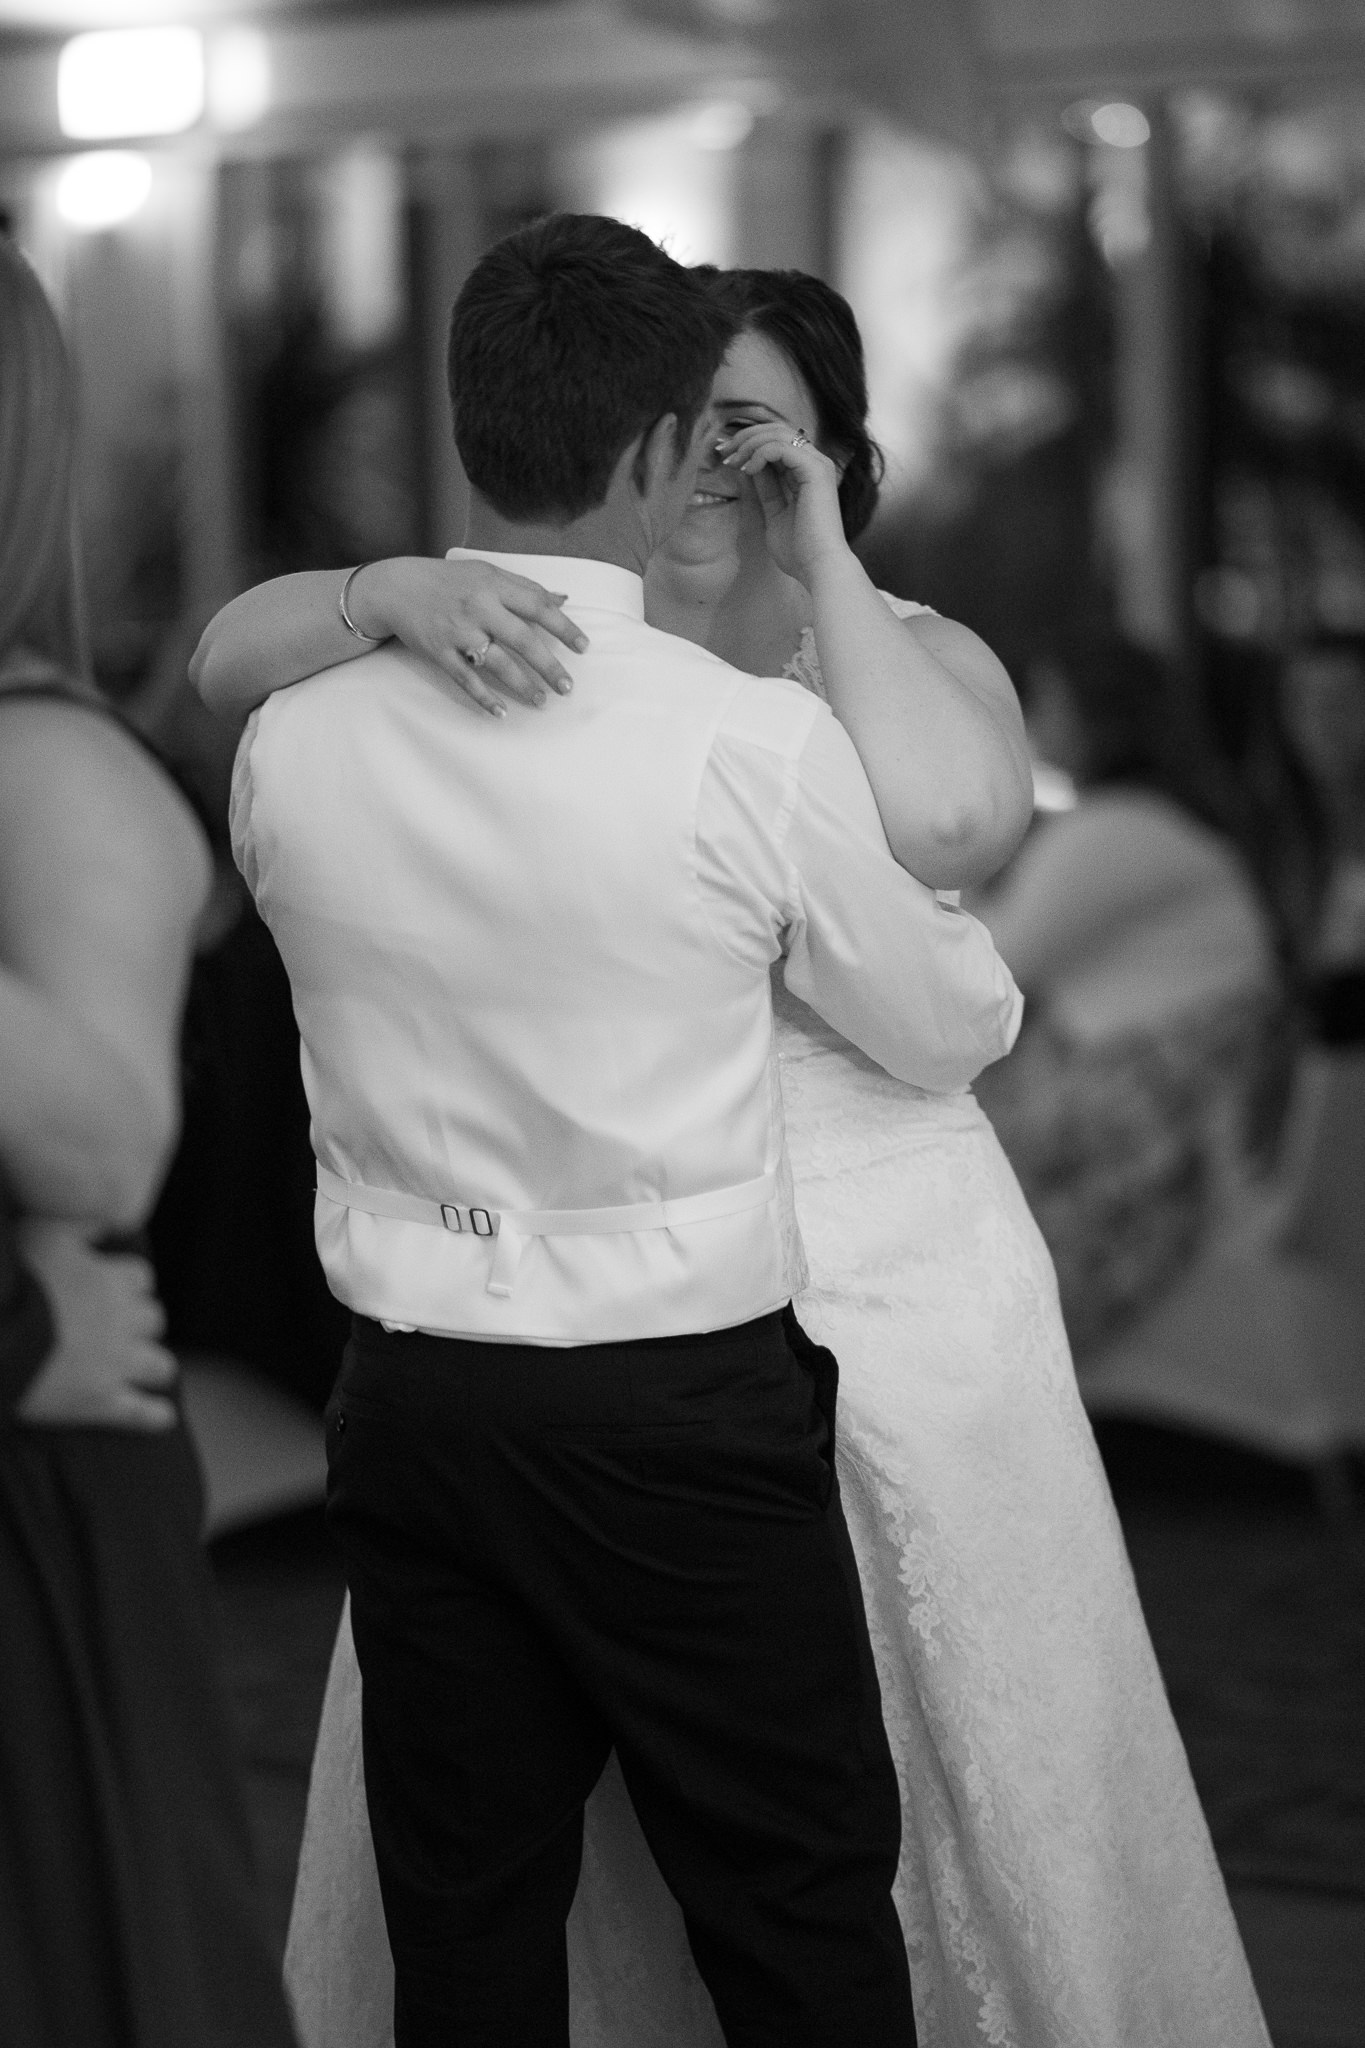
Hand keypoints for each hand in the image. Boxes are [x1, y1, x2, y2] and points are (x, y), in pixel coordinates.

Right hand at [14, 1221, 176, 1430]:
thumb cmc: (13, 1280)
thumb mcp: (44, 1233)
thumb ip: (81, 1226)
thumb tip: (109, 1225)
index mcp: (110, 1281)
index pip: (140, 1277)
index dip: (126, 1284)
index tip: (113, 1289)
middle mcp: (122, 1322)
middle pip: (153, 1318)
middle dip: (140, 1323)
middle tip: (120, 1329)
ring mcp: (115, 1365)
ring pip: (160, 1365)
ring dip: (154, 1365)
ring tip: (145, 1369)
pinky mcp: (100, 1404)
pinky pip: (142, 1414)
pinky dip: (155, 1416)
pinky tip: (163, 1418)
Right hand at [346, 558, 589, 716]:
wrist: (397, 588)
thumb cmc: (448, 581)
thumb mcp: (486, 573)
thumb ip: (524, 587)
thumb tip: (563, 599)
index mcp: (493, 585)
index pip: (537, 606)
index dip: (564, 627)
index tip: (584, 647)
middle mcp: (478, 608)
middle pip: (522, 639)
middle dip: (548, 666)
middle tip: (567, 686)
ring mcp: (458, 632)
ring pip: (496, 663)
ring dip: (522, 685)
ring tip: (541, 701)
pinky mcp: (440, 652)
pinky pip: (465, 680)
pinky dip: (484, 698)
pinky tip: (501, 714)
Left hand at [717, 425, 850, 588]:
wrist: (818, 568)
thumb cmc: (799, 550)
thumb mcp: (774, 513)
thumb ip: (766, 488)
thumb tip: (749, 466)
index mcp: (807, 474)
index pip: (777, 443)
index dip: (749, 444)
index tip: (725, 456)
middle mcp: (815, 464)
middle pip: (777, 431)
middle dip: (746, 437)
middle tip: (724, 451)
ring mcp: (817, 464)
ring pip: (778, 434)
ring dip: (749, 443)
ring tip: (733, 461)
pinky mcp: (815, 470)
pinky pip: (780, 447)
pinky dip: (760, 453)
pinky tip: (749, 469)